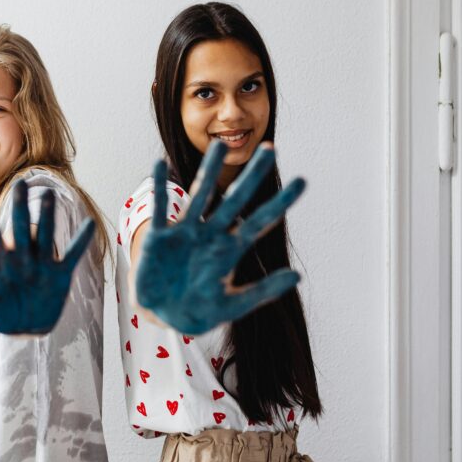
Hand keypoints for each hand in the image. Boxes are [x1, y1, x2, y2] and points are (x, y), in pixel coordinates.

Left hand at [0, 180, 96, 334]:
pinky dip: (81, 241)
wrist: (20, 331)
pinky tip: (89, 224)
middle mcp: (20, 255)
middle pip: (20, 226)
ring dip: (47, 218)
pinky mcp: (59, 275)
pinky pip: (72, 255)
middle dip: (19, 207)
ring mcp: (41, 264)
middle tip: (19, 184)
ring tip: (48, 196)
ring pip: (45, 236)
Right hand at [134, 140, 305, 335]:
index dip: (280, 203)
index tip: (302, 182)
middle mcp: (210, 234)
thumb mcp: (233, 304)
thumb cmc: (199, 310)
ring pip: (200, 195)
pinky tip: (159, 164)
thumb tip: (297, 276)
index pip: (260, 221)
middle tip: (270, 148)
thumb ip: (263, 291)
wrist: (163, 316)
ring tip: (218, 145)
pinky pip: (160, 210)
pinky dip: (159, 188)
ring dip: (209, 170)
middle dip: (252, 175)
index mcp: (229, 250)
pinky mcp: (159, 238)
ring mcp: (184, 233)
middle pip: (235, 199)